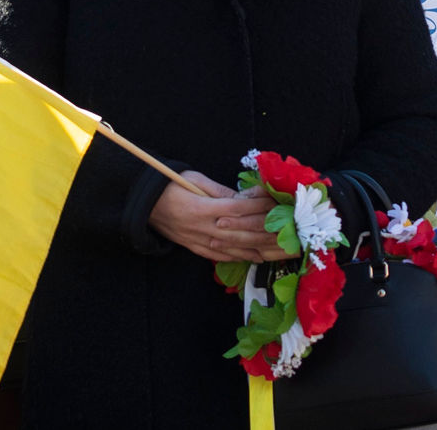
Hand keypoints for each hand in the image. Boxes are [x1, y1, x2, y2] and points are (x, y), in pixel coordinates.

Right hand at [148, 171, 287, 262]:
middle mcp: (204, 228)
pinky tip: (261, 256)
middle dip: (271, 231)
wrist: (143, 205)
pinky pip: (225, 256)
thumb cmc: (168, 186)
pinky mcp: (197, 249)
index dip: (260, 206)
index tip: (277, 202)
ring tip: (286, 248)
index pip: (239, 209)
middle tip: (293, 229)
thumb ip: (220, 190)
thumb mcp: (193, 179)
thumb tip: (246, 197)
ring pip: (238, 248)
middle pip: (243, 232)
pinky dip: (244, 257)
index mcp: (202, 208)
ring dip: (264, 248)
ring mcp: (201, 241)